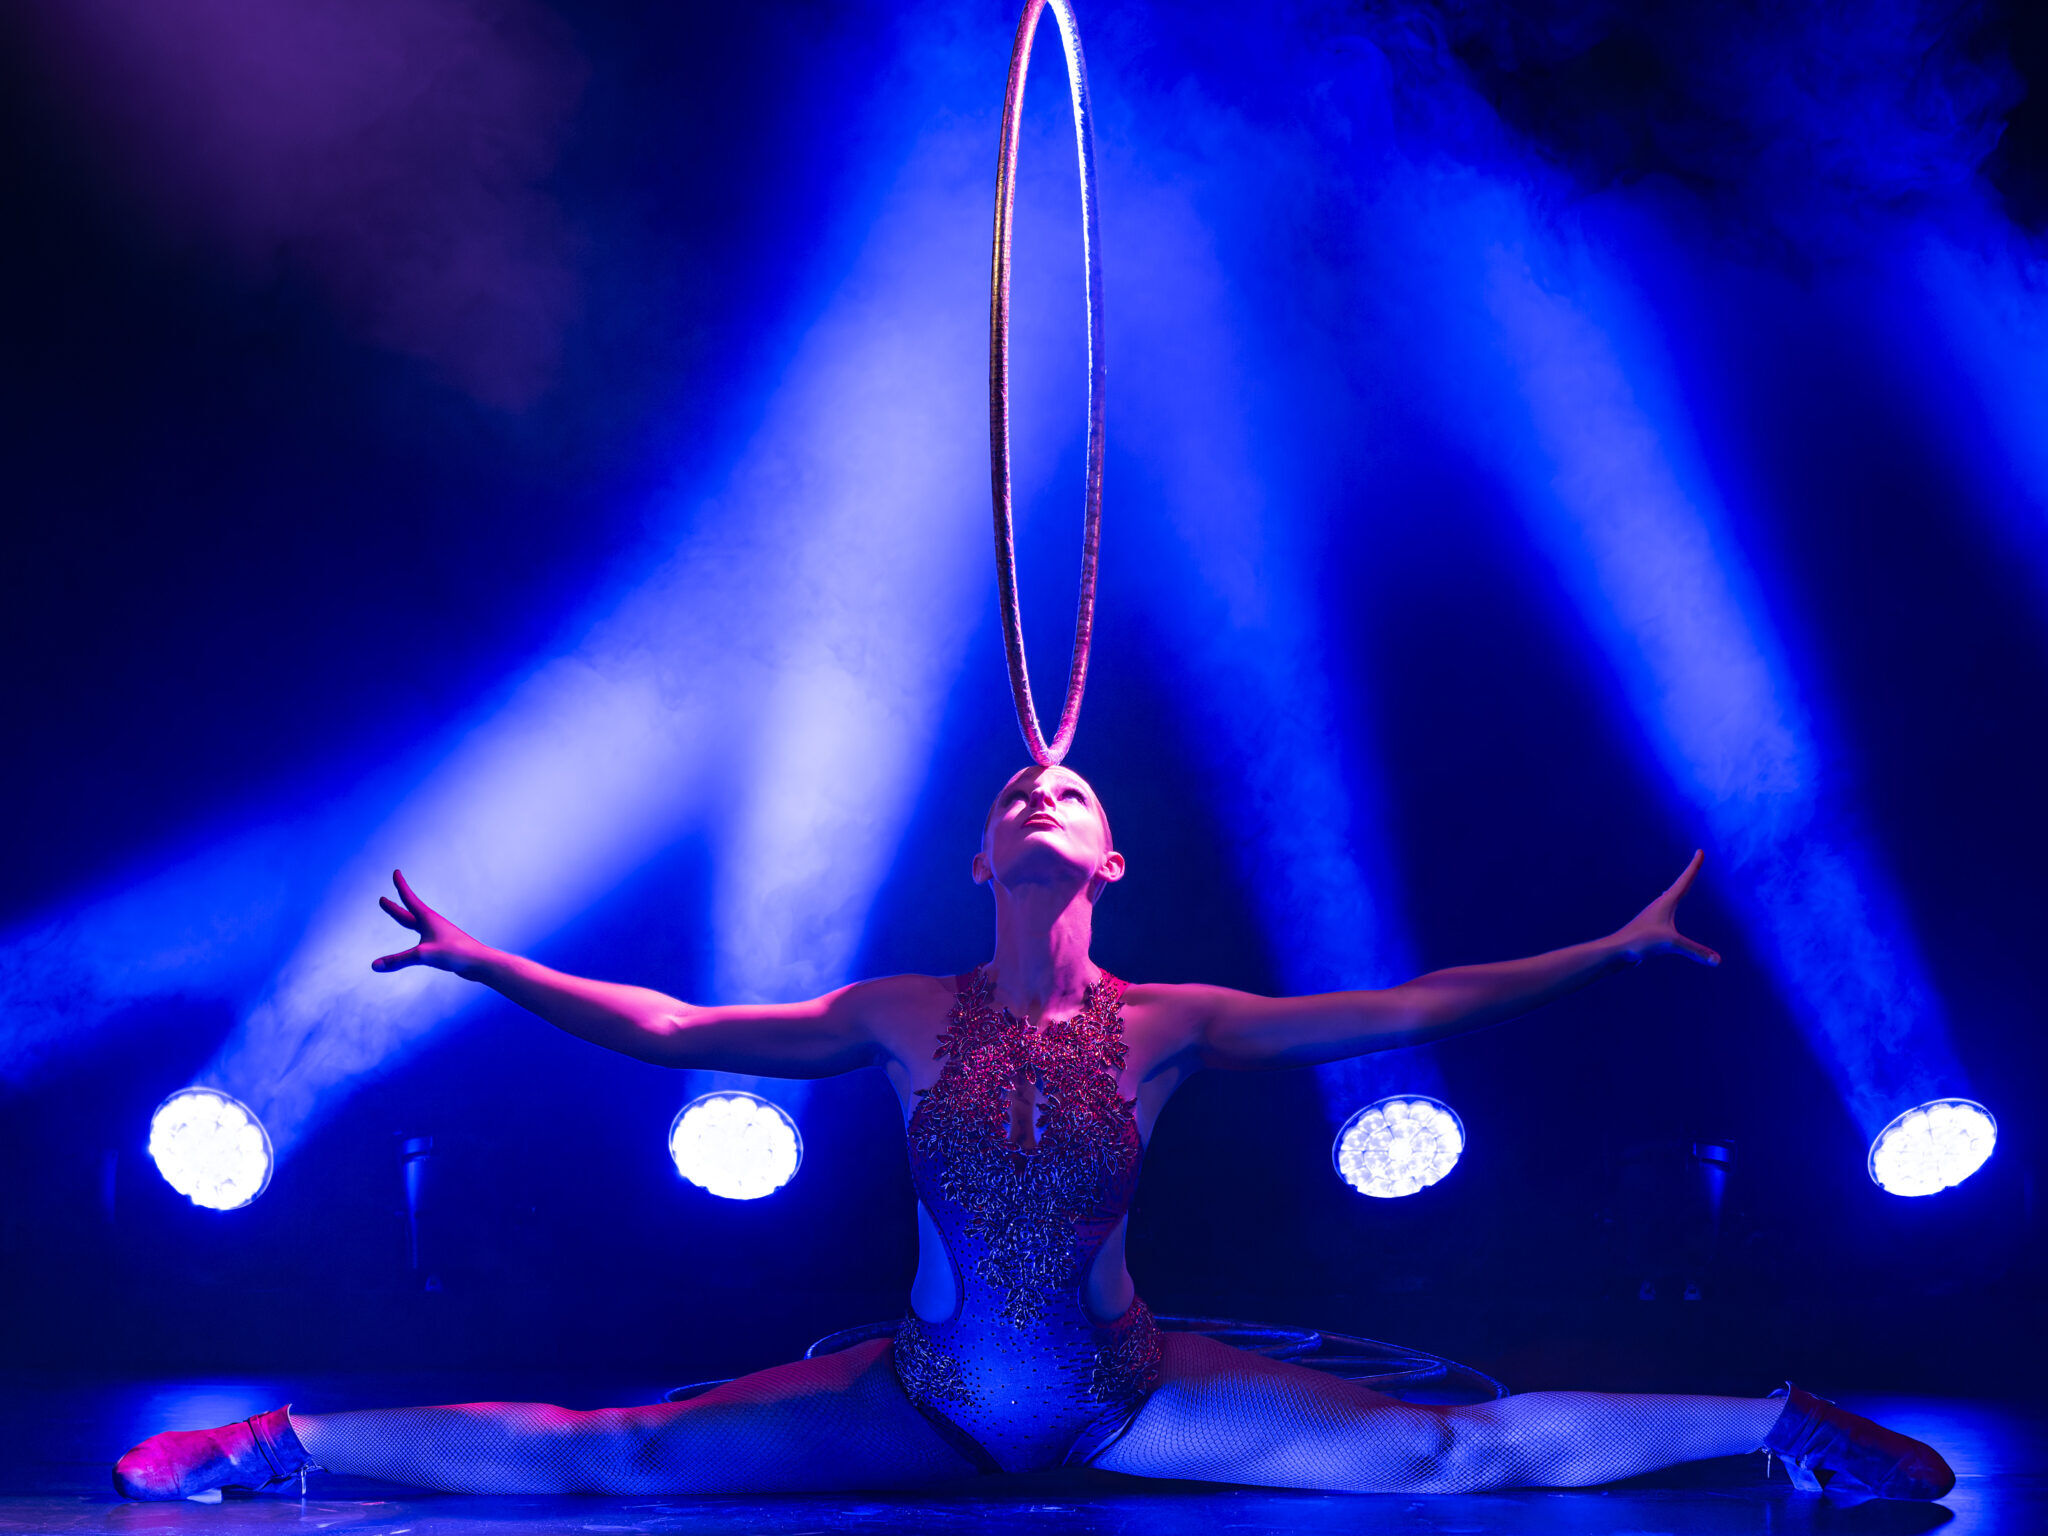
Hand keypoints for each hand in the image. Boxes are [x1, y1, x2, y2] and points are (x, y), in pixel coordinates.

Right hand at [371, 870, 493, 977]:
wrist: (478, 962)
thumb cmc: (455, 954)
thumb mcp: (422, 956)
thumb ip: (398, 960)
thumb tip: (374, 966)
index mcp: (427, 918)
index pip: (409, 898)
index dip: (401, 885)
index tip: (396, 871)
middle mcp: (432, 923)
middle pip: (408, 912)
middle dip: (394, 906)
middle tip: (382, 899)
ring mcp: (438, 934)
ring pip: (415, 924)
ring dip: (403, 917)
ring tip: (397, 914)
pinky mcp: (442, 945)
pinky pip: (422, 937)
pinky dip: (415, 934)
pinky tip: (418, 939)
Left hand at [1614, 851, 1721, 966]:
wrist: (1615, 951)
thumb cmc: (1639, 942)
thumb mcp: (1671, 944)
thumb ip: (1696, 951)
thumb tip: (1718, 961)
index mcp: (1665, 902)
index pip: (1685, 880)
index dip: (1694, 866)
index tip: (1700, 850)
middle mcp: (1659, 905)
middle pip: (1679, 885)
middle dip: (1690, 873)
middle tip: (1697, 861)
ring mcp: (1654, 916)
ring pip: (1669, 898)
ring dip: (1678, 889)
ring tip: (1682, 884)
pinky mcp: (1650, 927)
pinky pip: (1666, 913)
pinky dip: (1671, 905)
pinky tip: (1666, 910)